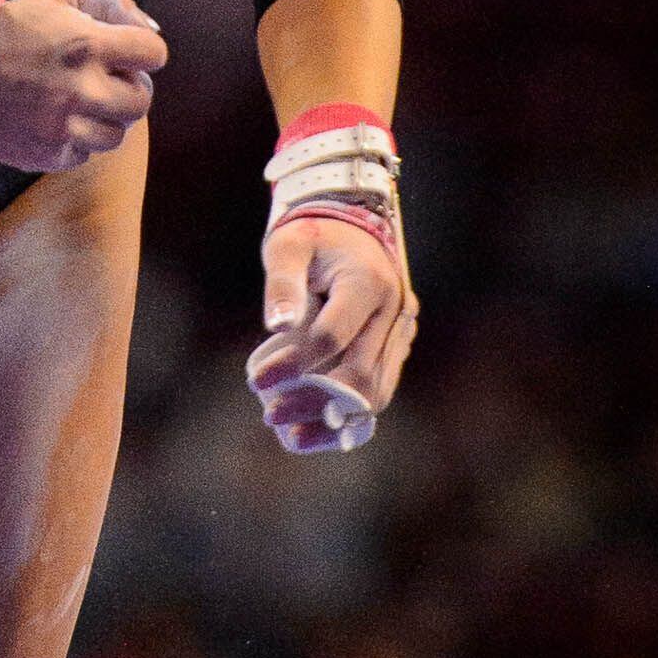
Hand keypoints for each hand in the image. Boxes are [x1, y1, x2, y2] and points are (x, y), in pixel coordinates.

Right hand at [0, 0, 166, 171]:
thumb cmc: (11, 29)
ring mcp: (64, 127)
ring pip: (117, 134)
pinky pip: (84, 153)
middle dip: (127, 87)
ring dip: (104, 118)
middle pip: (142, 101)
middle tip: (103, 79)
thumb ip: (113, 1)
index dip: (142, 51)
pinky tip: (54, 119)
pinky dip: (75, 139)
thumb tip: (151, 28)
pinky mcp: (48, 154)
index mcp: (89, 44)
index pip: (154, 54)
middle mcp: (82, 89)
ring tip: (79, 102)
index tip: (125, 52)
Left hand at [246, 212, 416, 453]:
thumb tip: (276, 326)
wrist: (352, 222)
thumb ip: (282, 285)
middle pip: (358, 374)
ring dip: (334, 419)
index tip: (256, 379)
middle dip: (312, 401)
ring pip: (376, 391)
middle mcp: (393, 310)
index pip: (331, 337)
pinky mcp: (397, 346)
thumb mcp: (287, 246)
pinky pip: (379, 388)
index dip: (292, 364)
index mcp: (367, 283)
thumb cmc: (311, 234)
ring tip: (292, 434)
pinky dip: (349, 413)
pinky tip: (316, 429)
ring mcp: (401, 331)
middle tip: (270, 414)